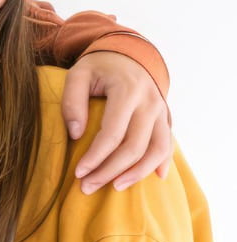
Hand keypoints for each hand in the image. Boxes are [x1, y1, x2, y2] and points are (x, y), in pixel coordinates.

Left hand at [62, 50, 171, 192]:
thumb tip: (76, 134)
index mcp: (128, 91)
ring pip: (158, 150)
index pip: (112, 134)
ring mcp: (161, 111)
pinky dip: (162, 162)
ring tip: (116, 188)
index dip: (95, 157)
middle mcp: (150, 103)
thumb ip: (72, 101)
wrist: (129, 53)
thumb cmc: (98, 67)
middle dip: (110, 171)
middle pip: (135, 147)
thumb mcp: (78, 74)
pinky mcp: (166, 118)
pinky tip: (155, 178)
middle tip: (87, 187)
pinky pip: (169, 144)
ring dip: (138, 173)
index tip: (78, 173)